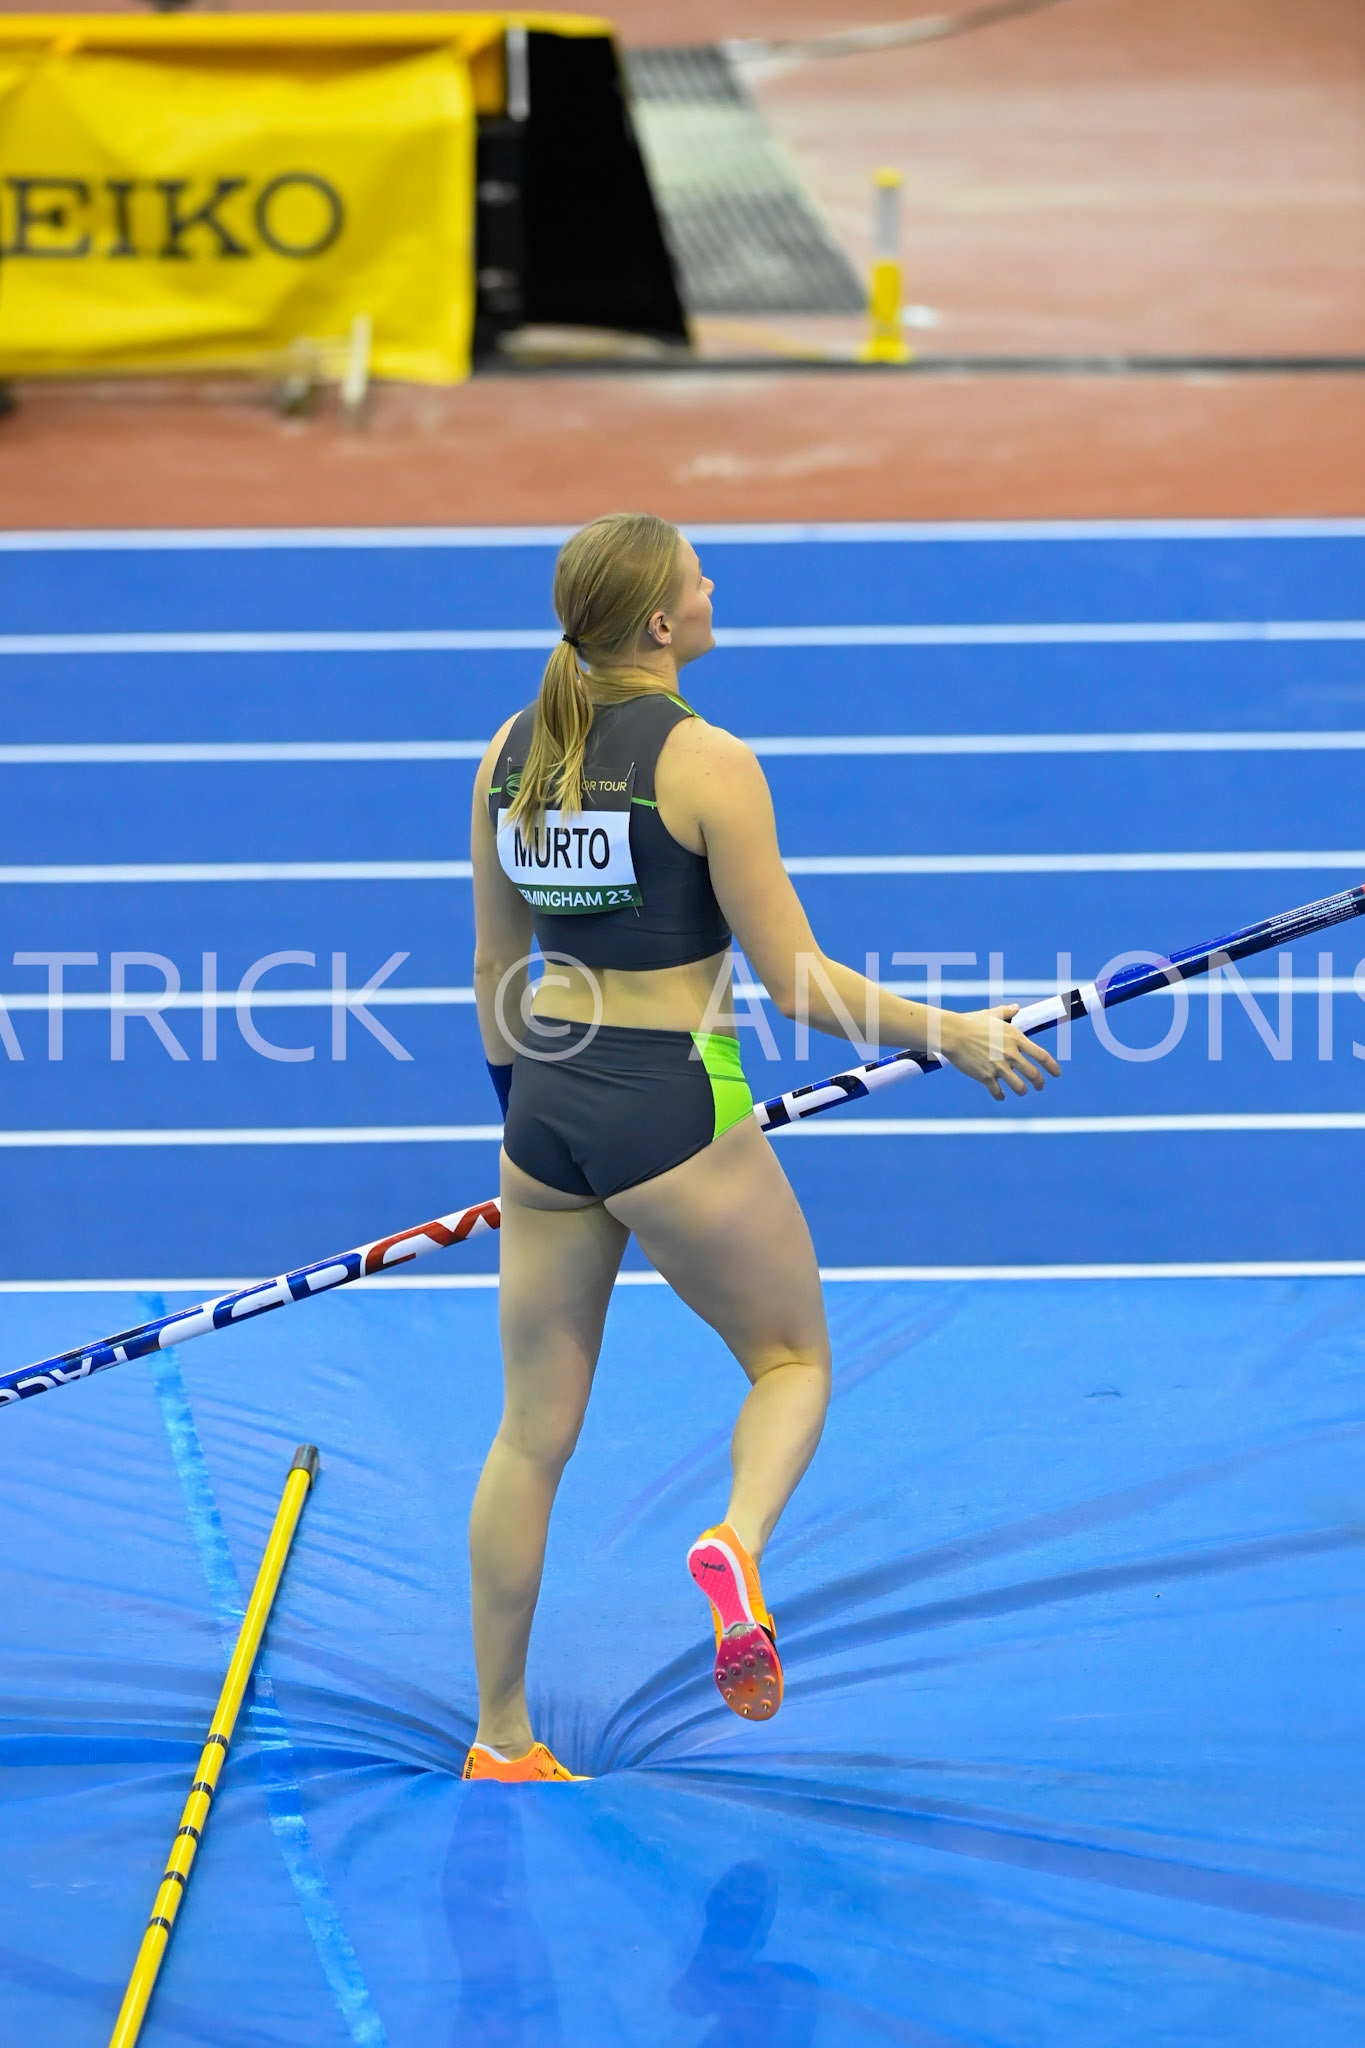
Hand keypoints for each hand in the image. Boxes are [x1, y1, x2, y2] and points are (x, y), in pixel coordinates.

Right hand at [938, 1005, 1061, 1100]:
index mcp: (1015, 1038)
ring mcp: (998, 1066)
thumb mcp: (991, 1014)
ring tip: (1021, 1091)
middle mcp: (1010, 1054)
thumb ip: (1006, 1012)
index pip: (1041, 1055)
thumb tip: (1016, 1008)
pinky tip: (1001, 1096)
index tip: (1057, 1074)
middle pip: (1034, 1074)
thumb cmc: (970, 1022)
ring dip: (1022, 1091)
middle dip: (1040, 1083)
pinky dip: (1000, 1096)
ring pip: (1019, 1086)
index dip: (1052, 1067)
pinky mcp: (985, 1076)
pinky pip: (997, 1092)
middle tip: (1040, 1086)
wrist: (952, 1033)